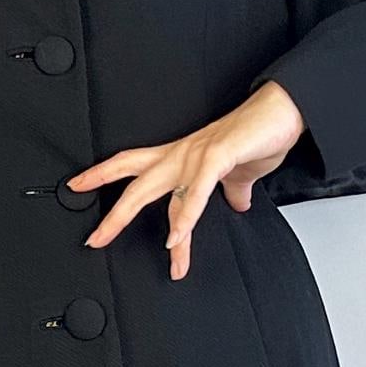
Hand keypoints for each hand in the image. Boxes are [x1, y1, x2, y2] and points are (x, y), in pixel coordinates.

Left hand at [71, 80, 305, 281]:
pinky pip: (194, 192)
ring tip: (144, 256)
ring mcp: (195, 155)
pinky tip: (175, 238)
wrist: (285, 111)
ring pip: (156, 190)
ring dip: (153, 223)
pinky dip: (184, 217)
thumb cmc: (260, 135)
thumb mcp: (239, 172)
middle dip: (113, 213)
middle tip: (94, 238)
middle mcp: (181, 155)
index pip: (132, 167)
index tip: (79, 188)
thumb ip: (230, 190)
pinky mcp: (217, 157)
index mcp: (181, 157)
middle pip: (134, 183)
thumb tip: (237, 205)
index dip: (103, 176)